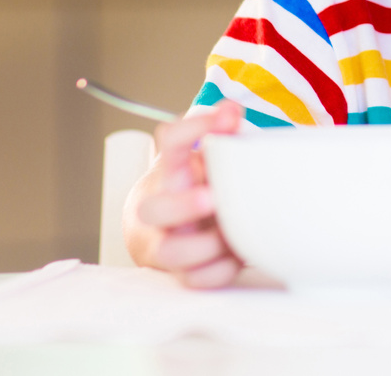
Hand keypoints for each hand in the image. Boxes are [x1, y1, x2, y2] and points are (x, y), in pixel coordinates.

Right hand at [124, 101, 243, 287]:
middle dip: (183, 204)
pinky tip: (237, 255)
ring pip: (170, 252)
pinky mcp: (181, 273)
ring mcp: (167, 243)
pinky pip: (194, 280)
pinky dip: (219, 271)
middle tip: (213, 197)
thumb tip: (233, 110)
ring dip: (206, 245)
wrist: (165, 227)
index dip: (194, 127)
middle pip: (154, 208)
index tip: (228, 119)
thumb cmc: (192, 185)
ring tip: (231, 232)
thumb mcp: (206, 155)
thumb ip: (222, 131)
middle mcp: (160, 208)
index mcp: (169, 171)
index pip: (169, 141)